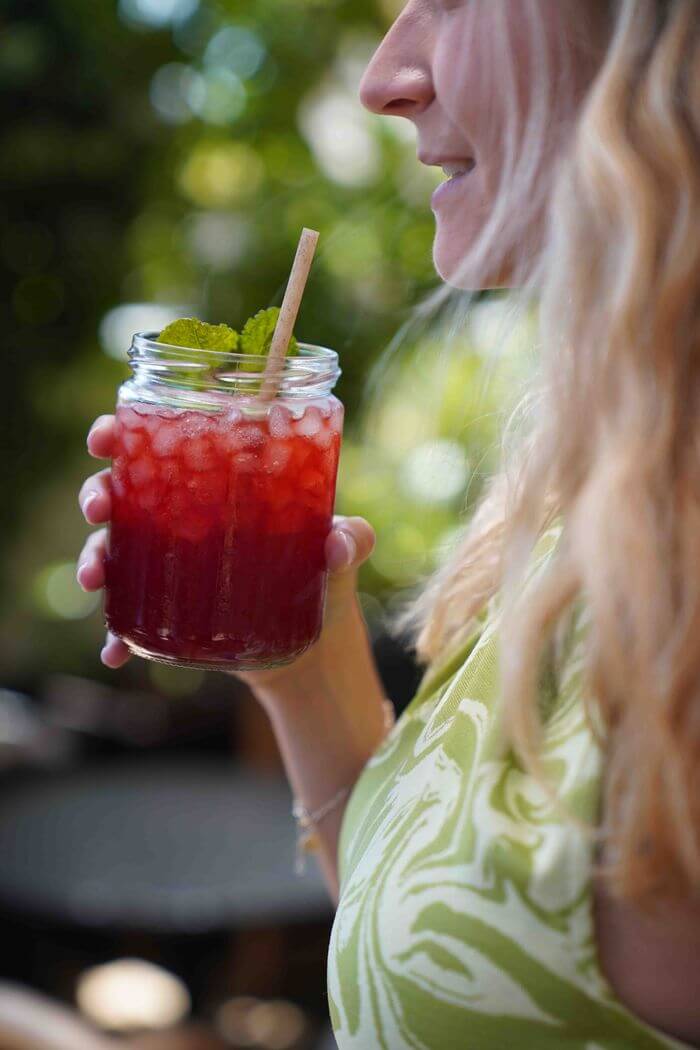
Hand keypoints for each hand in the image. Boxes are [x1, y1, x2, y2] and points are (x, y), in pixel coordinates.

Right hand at [77, 415, 376, 687]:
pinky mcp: (168, 614)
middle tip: (99, 506)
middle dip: (98, 492)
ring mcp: (169, 567)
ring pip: (113, 552)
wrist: (316, 649)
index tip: (105, 436)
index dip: (123, 433)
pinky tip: (114, 651)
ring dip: (93, 560)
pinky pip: (129, 620)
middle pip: (122, 492)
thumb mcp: (343, 550)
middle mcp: (183, 520)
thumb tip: (338, 545)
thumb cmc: (325, 575)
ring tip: (95, 578)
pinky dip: (115, 635)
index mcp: (216, 484)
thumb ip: (351, 538)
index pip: (160, 444)